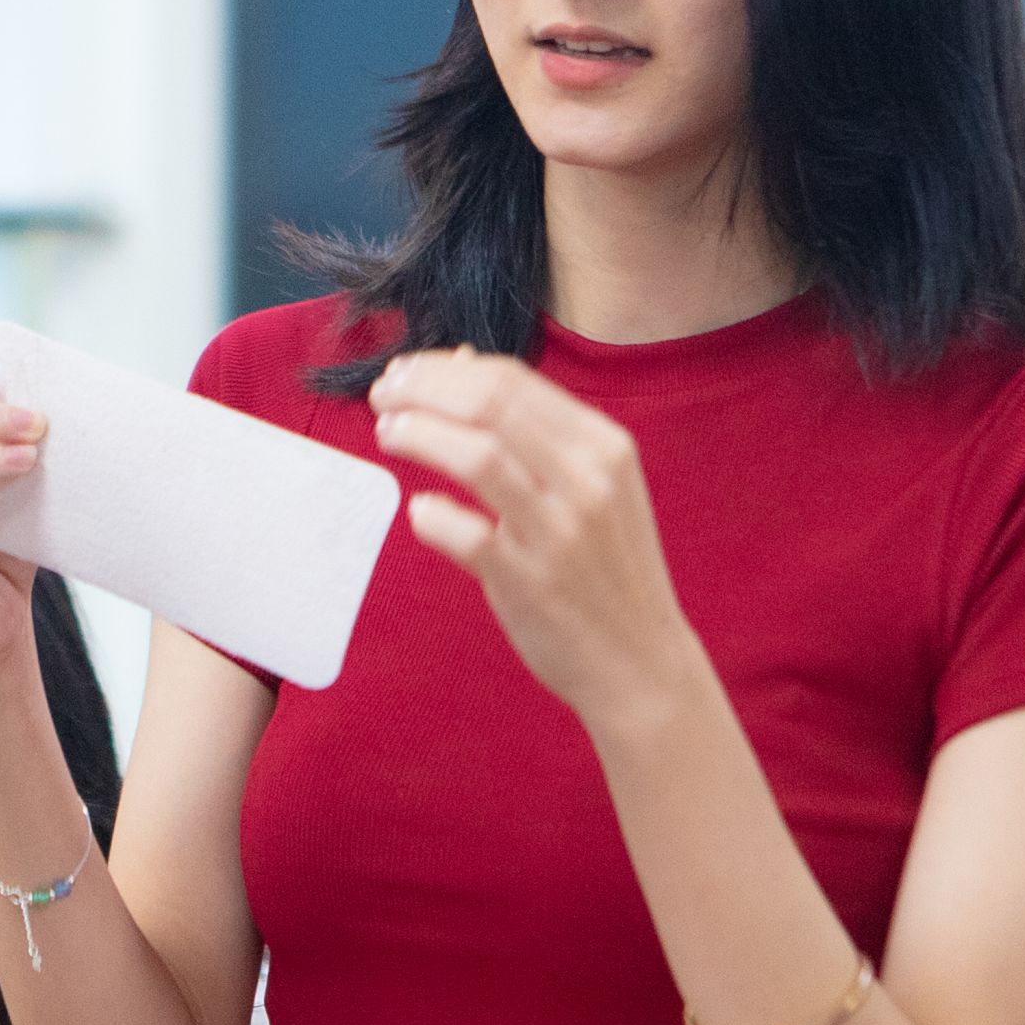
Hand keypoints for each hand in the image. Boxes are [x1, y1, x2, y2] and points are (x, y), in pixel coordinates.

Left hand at [367, 349, 706, 733]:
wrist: (641, 662)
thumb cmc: (605, 567)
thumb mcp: (592, 484)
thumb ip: (530, 427)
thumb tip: (460, 362)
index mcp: (605, 446)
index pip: (512, 380)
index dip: (444, 370)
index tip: (405, 374)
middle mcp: (588, 480)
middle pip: (489, 403)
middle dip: (423, 390)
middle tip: (384, 395)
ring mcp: (561, 532)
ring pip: (477, 457)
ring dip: (418, 435)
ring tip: (388, 433)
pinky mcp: (532, 583)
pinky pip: (466, 535)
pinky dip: (432, 516)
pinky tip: (420, 510)